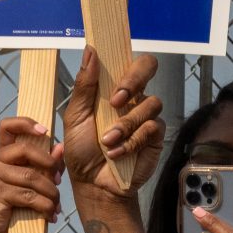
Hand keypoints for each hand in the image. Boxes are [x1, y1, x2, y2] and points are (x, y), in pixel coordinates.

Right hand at [0, 116, 64, 232]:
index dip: (26, 123)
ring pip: (31, 177)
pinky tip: (50, 216)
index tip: (45, 131)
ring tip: (56, 206)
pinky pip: (28, 196)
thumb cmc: (17, 209)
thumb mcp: (32, 184)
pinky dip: (45, 207)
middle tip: (59, 180)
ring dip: (50, 193)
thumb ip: (45, 165)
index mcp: (1, 156)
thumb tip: (61, 147)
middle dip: (48, 164)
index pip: (7, 127)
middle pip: (25, 150)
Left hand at [63, 48, 164, 197]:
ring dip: (125, 124)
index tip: (112, 78)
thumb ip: (84, 86)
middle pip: (149, 67)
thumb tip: (90, 50)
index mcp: (112, 89)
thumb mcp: (76, 116)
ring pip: (150, 103)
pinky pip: (152, 128)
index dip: (125, 62)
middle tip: (116, 101)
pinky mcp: (156, 136)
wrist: (92, 182)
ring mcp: (146, 115)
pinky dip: (131, 141)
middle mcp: (132, 98)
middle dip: (134, 80)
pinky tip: (116, 152)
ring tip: (107, 141)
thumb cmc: (81, 149)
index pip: (128, 61)